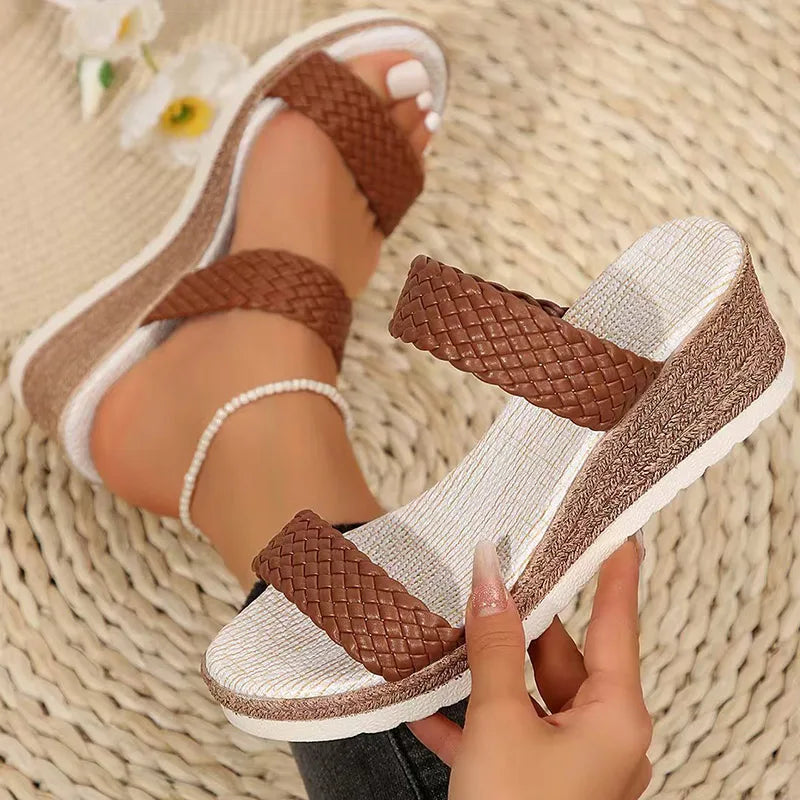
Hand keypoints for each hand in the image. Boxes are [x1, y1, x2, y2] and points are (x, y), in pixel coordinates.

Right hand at [409, 537, 651, 799]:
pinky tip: (424, 704)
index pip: (618, 621)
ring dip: (485, 670)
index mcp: (614, 715)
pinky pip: (506, 736)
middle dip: (521, 618)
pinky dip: (469, 720)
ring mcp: (569, 763)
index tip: (616, 531)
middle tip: (493, 571)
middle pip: (560, 655)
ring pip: (527, 695)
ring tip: (449, 626)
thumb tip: (489, 576)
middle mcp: (601, 735)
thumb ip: (494, 645)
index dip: (616, 571)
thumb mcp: (500, 721)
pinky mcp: (537, 785)